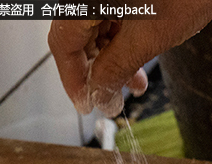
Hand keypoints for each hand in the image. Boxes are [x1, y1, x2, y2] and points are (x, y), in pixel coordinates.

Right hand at [49, 0, 211, 115]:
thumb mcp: (149, 38)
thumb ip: (117, 68)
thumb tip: (100, 95)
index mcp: (84, 0)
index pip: (62, 44)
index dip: (73, 80)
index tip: (87, 104)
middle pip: (76, 35)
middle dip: (97, 71)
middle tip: (113, 96)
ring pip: (95, 27)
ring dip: (112, 58)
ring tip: (135, 80)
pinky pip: (111, 15)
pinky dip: (122, 39)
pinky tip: (138, 55)